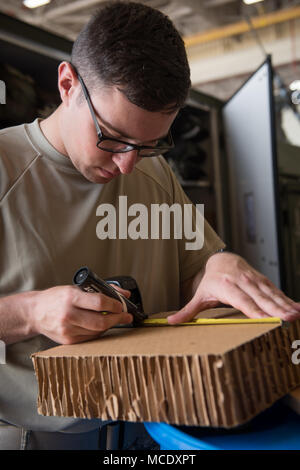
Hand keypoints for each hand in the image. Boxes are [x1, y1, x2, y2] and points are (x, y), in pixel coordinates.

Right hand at [29, 285, 132, 343]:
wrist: (35, 312)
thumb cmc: (57, 298)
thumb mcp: (76, 287)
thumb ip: (102, 289)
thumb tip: (125, 294)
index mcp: (71, 297)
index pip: (99, 302)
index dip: (115, 305)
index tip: (122, 305)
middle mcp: (68, 314)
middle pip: (101, 321)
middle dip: (118, 319)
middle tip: (126, 316)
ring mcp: (67, 329)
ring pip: (98, 331)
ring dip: (110, 325)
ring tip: (114, 319)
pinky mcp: (68, 341)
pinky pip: (91, 338)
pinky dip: (99, 332)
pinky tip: (101, 326)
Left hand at [168, 252, 299, 323]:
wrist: (220, 260)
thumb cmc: (210, 281)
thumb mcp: (199, 295)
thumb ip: (187, 311)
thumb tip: (170, 323)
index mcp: (226, 286)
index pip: (242, 301)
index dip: (255, 310)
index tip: (267, 320)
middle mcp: (242, 281)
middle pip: (260, 298)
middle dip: (276, 309)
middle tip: (288, 319)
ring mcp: (254, 280)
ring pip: (271, 293)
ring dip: (285, 304)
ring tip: (297, 315)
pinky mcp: (263, 280)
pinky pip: (276, 291)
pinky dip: (288, 299)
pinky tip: (298, 308)